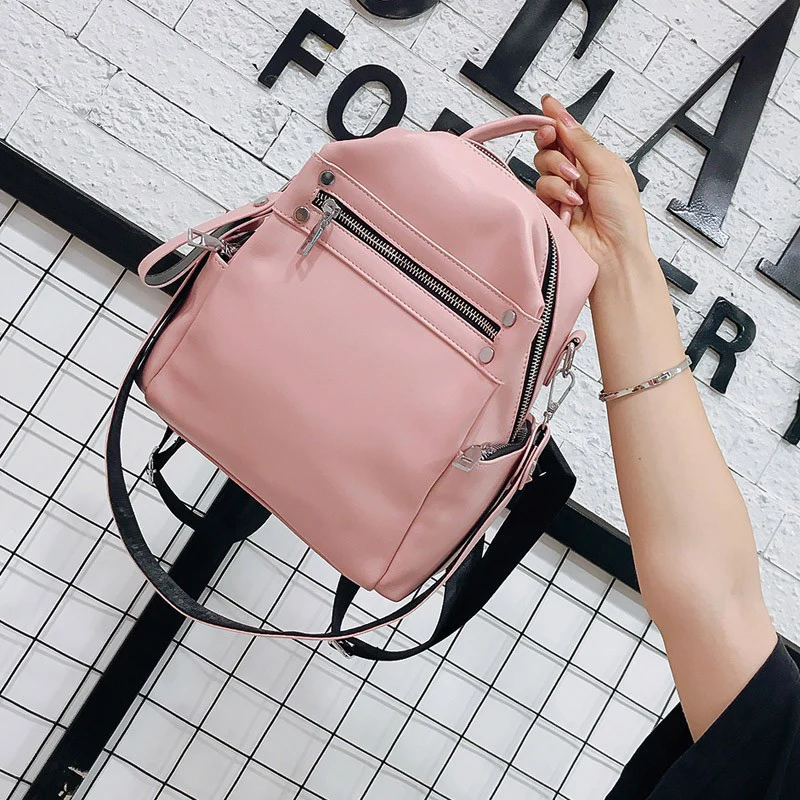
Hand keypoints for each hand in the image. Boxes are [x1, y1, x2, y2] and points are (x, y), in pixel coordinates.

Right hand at [533, 95, 652, 276]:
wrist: (614, 252)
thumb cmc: (623, 217)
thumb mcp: (609, 168)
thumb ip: (583, 143)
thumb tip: (565, 120)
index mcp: (595, 162)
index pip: (570, 134)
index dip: (557, 118)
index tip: (548, 103)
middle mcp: (576, 175)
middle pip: (549, 146)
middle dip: (550, 141)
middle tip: (550, 138)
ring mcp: (561, 193)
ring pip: (542, 167)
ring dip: (558, 172)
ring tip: (575, 189)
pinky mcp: (548, 210)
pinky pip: (540, 190)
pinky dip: (555, 194)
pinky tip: (569, 205)